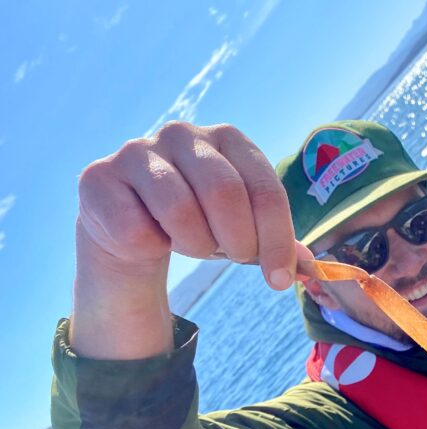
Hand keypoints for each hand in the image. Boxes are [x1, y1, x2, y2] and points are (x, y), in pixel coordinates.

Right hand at [72, 122, 311, 359]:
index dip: (277, 240)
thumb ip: (279, 244)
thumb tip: (312, 267)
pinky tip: (150, 238)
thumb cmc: (201, 224)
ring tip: (193, 244)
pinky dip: (152, 249)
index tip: (279, 280)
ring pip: (181, 215)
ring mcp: (137, 151)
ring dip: (196, 246)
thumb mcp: (245, 230)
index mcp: (229, 138)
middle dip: (238, 243)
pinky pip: (138, 232)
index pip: (265, 190)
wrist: (129, 229)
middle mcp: (183, 134)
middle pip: (225, 195)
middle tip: (235, 258)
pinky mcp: (98, 178)